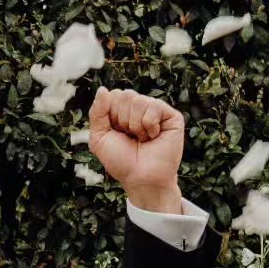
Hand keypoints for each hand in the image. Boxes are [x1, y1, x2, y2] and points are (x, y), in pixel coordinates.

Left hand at [87, 86, 184, 208]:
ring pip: (138, 101)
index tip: (116, 134)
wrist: (140, 178)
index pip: (112, 95)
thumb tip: (103, 89)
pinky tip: (154, 137)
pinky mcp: (171, 116)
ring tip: (142, 139)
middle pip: (125, 95)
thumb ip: (97, 113)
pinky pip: (153, 107)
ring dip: (135, 126)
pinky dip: (149, 126)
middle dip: (122, 120)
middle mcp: (140, 108)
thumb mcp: (99, 138)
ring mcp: (156, 110)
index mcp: (122, 110)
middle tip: (130, 137)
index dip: (110, 116)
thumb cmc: (121, 161)